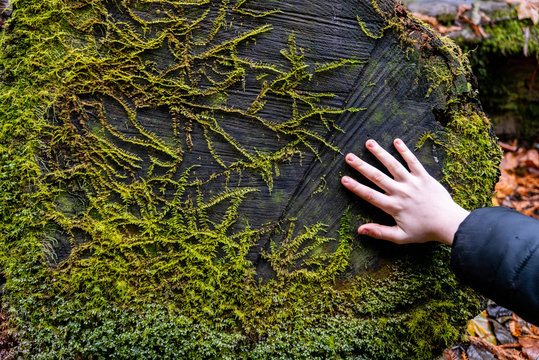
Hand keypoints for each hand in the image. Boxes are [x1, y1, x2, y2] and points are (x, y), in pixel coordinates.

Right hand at [341, 139, 468, 245]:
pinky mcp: (424, 177)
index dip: (356, 187)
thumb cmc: (424, 231)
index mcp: (393, 206)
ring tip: (369, 143)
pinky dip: (405, 151)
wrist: (449, 223)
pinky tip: (396, 141)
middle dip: (361, 166)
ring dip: (380, 153)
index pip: (370, 195)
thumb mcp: (400, 237)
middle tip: (349, 157)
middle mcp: (401, 192)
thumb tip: (360, 230)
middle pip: (377, 176)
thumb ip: (380, 232)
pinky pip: (413, 161)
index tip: (344, 179)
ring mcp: (412, 183)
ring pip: (393, 165)